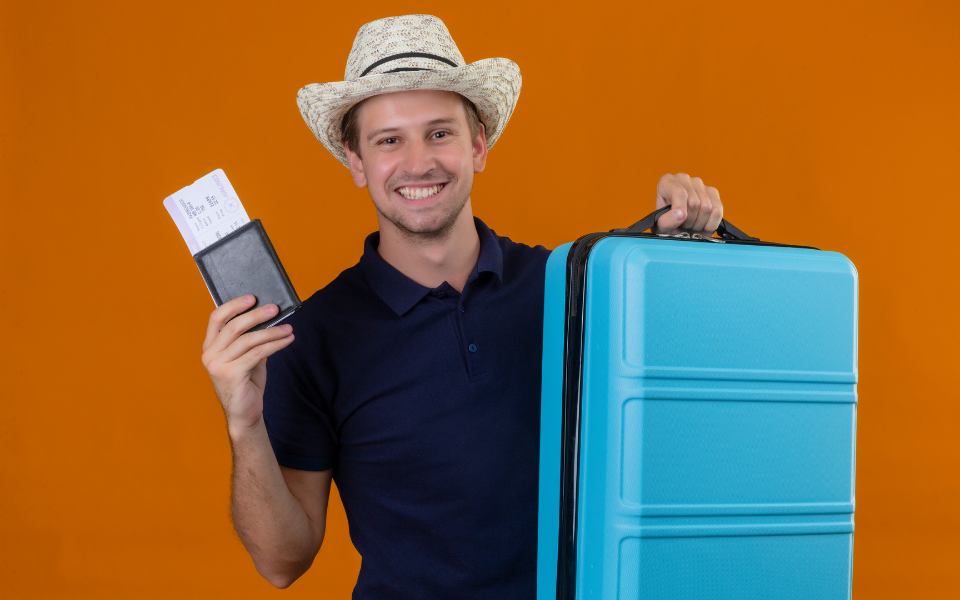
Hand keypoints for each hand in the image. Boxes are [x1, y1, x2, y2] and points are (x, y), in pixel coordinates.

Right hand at [201, 296, 294, 434]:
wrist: (244, 413)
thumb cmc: (246, 382)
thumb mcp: (244, 356)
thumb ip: (248, 338)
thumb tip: (268, 316)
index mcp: (210, 346)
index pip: (216, 318)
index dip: (234, 305)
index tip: (253, 297)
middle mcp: (209, 354)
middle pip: (234, 326)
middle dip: (257, 315)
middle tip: (276, 308)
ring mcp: (218, 365)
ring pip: (249, 340)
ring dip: (272, 331)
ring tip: (288, 328)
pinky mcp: (231, 374)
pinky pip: (257, 353)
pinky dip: (275, 344)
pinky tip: (287, 340)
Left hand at [653, 173, 723, 235]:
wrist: (677, 227)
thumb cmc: (667, 224)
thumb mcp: (660, 226)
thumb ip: (666, 221)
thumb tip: (681, 214)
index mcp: (667, 182)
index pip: (679, 192)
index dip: (681, 208)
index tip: (681, 220)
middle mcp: (683, 179)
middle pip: (694, 202)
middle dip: (689, 221)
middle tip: (683, 226)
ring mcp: (700, 184)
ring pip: (706, 207)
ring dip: (699, 224)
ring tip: (691, 225)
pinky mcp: (713, 192)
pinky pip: (718, 210)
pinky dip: (711, 224)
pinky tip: (703, 226)